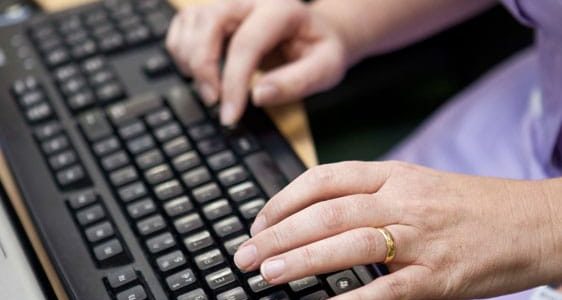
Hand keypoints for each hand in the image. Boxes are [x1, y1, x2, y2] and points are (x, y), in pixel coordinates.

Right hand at [166, 0, 347, 124]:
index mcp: (280, 10)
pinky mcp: (213, 15)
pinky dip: (182, 53)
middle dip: (204, 67)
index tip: (230, 115)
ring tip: (212, 91)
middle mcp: (249, 1)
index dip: (233, 82)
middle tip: (214, 101)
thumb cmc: (319, 51)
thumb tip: (258, 96)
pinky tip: (201, 74)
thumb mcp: (326, 69)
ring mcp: (228, 5)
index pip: (246, 43)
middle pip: (209, 23)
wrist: (316, 33)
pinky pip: (182, 27)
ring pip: (190, 23)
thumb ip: (297, 82)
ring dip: (190, 61)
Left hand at [234, 161, 560, 298]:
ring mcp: (420, 237)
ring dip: (300, 260)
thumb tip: (316, 215)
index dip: (283, 199)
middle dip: (278, 234)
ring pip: (347, 243)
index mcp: (394, 174)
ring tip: (266, 274)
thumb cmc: (470, 206)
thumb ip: (370, 194)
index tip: (259, 221)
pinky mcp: (437, 276)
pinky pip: (384, 290)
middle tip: (245, 254)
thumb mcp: (417, 185)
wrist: (532, 223)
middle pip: (326, 212)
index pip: (324, 177)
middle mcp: (402, 200)